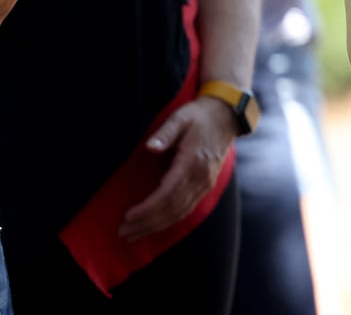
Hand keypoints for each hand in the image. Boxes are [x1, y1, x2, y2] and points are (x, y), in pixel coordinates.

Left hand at [119, 96, 235, 239]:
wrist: (227, 116)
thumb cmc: (199, 115)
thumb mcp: (180, 117)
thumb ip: (165, 132)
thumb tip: (150, 147)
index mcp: (192, 162)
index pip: (167, 194)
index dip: (148, 209)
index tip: (128, 216)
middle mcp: (201, 178)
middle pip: (172, 209)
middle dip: (147, 223)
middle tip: (124, 232)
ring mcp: (206, 183)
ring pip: (180, 213)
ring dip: (157, 226)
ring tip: (135, 234)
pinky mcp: (207, 185)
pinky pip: (188, 209)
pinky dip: (170, 220)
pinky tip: (156, 225)